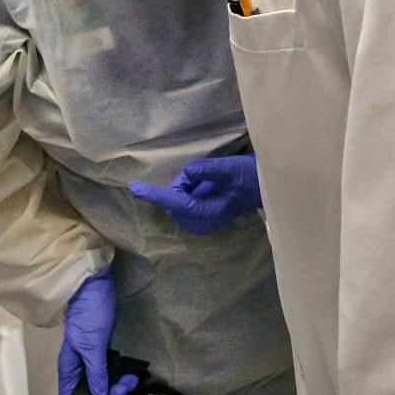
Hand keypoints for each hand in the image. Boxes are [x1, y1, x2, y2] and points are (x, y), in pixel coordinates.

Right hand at [57, 270, 137, 394]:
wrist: (96, 287)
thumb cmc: (88, 315)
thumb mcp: (91, 345)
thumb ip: (95, 372)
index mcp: (69, 367)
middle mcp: (79, 366)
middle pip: (90, 393)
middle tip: (125, 387)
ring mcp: (91, 359)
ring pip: (102, 383)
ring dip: (117, 386)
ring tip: (131, 379)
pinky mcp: (104, 350)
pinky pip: (110, 371)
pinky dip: (119, 375)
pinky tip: (129, 374)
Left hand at [128, 156, 261, 235]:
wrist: (259, 189)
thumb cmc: (246, 177)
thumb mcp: (229, 168)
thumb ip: (206, 170)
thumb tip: (187, 172)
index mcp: (207, 212)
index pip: (175, 202)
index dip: (154, 194)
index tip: (134, 189)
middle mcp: (200, 223)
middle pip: (173, 202)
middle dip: (180, 187)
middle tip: (202, 176)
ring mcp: (199, 225)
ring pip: (176, 204)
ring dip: (184, 190)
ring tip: (207, 183)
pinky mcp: (198, 222)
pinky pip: (182, 206)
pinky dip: (187, 194)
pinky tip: (205, 189)